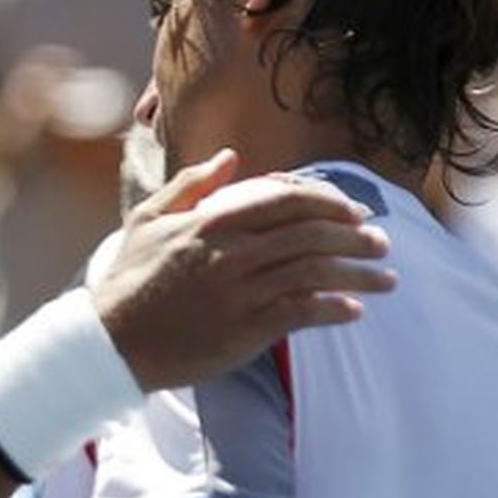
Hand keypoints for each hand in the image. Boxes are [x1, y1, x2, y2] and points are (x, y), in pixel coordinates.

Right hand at [89, 149, 394, 390]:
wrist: (112, 340)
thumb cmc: (129, 279)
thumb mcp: (149, 219)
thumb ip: (191, 185)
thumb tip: (231, 157)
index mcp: (213, 221)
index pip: (287, 199)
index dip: (329, 202)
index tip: (353, 212)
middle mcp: (233, 252)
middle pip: (312, 234)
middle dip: (356, 237)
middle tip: (382, 244)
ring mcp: (241, 291)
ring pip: (316, 272)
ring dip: (359, 274)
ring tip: (386, 279)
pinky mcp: (245, 330)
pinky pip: (303, 313)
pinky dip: (334, 310)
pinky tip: (353, 311)